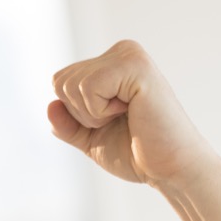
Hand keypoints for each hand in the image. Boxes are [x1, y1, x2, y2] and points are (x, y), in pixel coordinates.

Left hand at [48, 40, 216, 190]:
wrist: (170, 169)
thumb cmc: (136, 153)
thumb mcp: (90, 139)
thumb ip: (67, 124)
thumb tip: (50, 105)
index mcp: (110, 63)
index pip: (60, 83)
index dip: (75, 115)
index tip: (111, 122)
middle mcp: (121, 51)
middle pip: (60, 81)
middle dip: (80, 114)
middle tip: (119, 121)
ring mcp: (129, 55)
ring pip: (70, 85)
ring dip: (92, 114)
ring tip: (127, 116)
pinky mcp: (135, 65)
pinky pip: (87, 87)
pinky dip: (100, 111)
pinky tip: (131, 111)